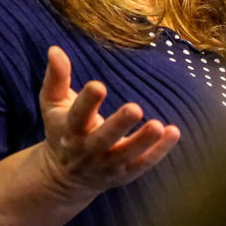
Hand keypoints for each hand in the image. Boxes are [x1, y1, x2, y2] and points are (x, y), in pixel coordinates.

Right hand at [37, 46, 180, 198]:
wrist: (65, 177)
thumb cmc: (61, 129)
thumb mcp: (52, 104)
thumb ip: (56, 77)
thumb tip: (55, 49)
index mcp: (69, 130)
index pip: (77, 116)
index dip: (87, 102)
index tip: (98, 86)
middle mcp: (87, 150)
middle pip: (103, 139)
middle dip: (118, 125)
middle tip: (134, 108)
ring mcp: (107, 164)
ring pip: (126, 154)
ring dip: (143, 141)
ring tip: (158, 125)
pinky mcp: (125, 173)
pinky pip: (144, 163)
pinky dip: (160, 150)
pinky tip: (173, 132)